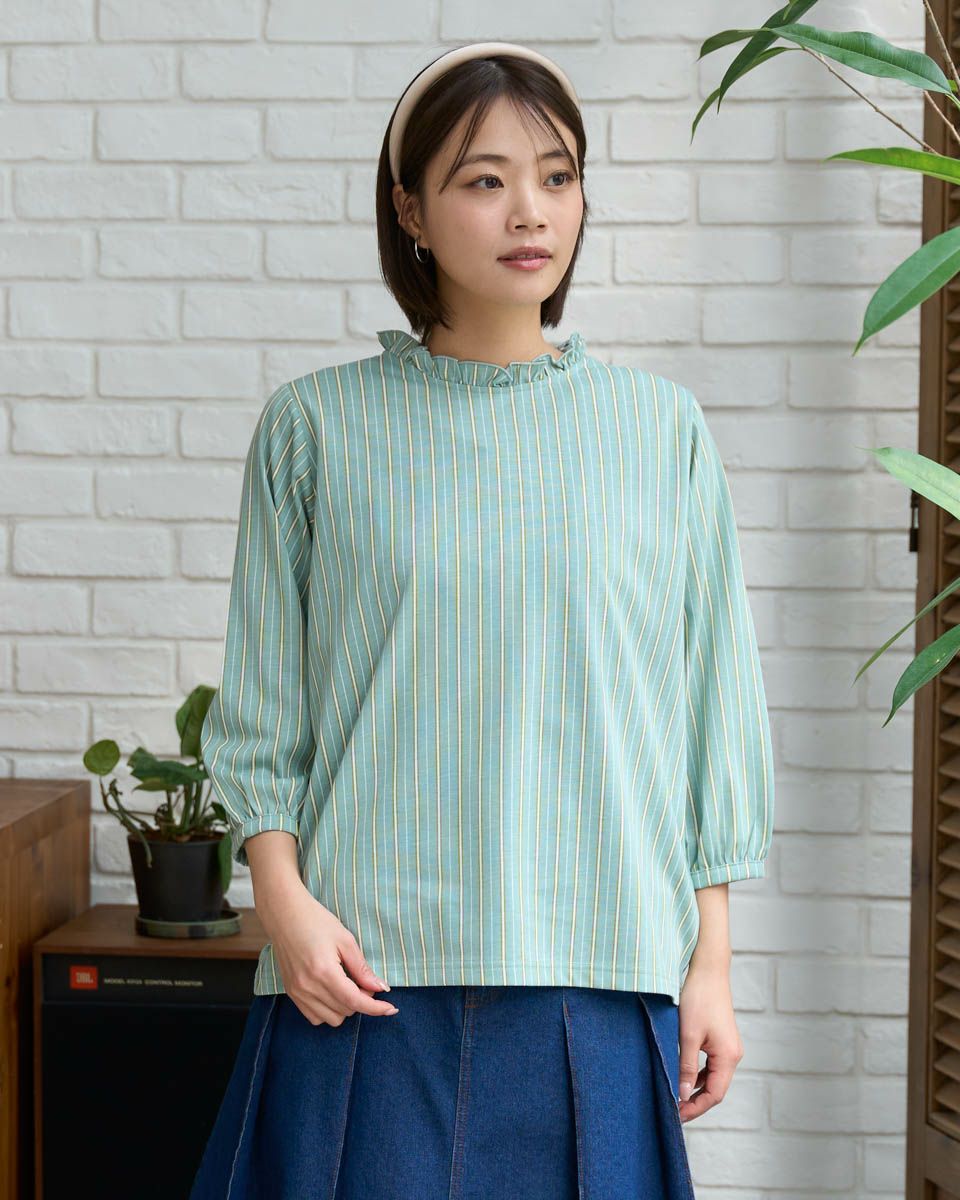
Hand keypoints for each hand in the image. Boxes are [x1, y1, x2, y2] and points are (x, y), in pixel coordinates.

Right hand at [257, 878, 397, 1026]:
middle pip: (345, 1011)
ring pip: (331, 1019)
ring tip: (347, 984)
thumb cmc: (317, 921)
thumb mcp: (345, 940)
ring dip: (345, 1007)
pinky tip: (332, 992)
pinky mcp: (291, 993)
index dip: (376, 1008)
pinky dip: (328, 1010)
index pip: (355, 1002)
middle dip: (361, 1000)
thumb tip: (380, 988)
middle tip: (363, 980)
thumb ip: (362, 968)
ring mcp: (297, 993)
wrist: (285, 915)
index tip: (391, 1009)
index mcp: (324, 972)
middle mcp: (308, 987)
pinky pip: (314, 1017)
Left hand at [676, 961, 742, 1122]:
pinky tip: (682, 1074)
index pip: (714, 1094)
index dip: (695, 1107)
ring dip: (695, 1087)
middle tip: (673, 1109)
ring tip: (675, 1095)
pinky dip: (697, 1073)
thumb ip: (685, 1066)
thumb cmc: (699, 999)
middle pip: (715, 1088)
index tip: (676, 1115)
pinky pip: (711, 1064)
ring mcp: (728, 1046)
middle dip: (695, 1100)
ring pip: (712, 1077)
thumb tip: (681, 1094)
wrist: (708, 970)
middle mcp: (733, 1054)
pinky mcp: (721, 1039)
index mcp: (728, 1056)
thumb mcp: (688, 1035)